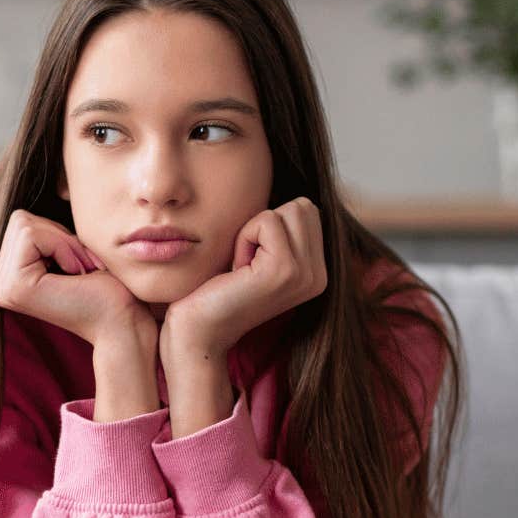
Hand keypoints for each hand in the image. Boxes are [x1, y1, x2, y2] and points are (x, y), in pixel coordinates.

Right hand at [0, 209, 149, 349]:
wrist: (124, 322)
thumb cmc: (109, 288)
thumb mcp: (72, 249)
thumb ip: (49, 230)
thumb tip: (52, 186)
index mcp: (9, 277)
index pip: (21, 221)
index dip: (59, 233)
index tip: (81, 265)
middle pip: (20, 219)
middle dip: (59, 236)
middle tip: (82, 268)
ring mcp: (2, 288)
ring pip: (25, 223)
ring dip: (63, 242)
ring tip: (80, 272)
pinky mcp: (14, 287)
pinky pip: (32, 234)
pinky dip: (63, 246)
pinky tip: (76, 275)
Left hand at [161, 197, 326, 363]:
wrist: (197, 331)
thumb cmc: (216, 289)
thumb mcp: (257, 256)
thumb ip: (281, 232)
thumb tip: (288, 186)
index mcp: (318, 272)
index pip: (307, 211)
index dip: (269, 226)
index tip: (251, 261)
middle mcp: (320, 276)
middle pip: (302, 206)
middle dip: (264, 224)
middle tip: (245, 262)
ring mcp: (306, 275)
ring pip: (286, 210)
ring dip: (253, 231)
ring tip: (241, 267)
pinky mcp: (285, 270)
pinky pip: (266, 221)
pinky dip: (243, 238)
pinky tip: (236, 271)